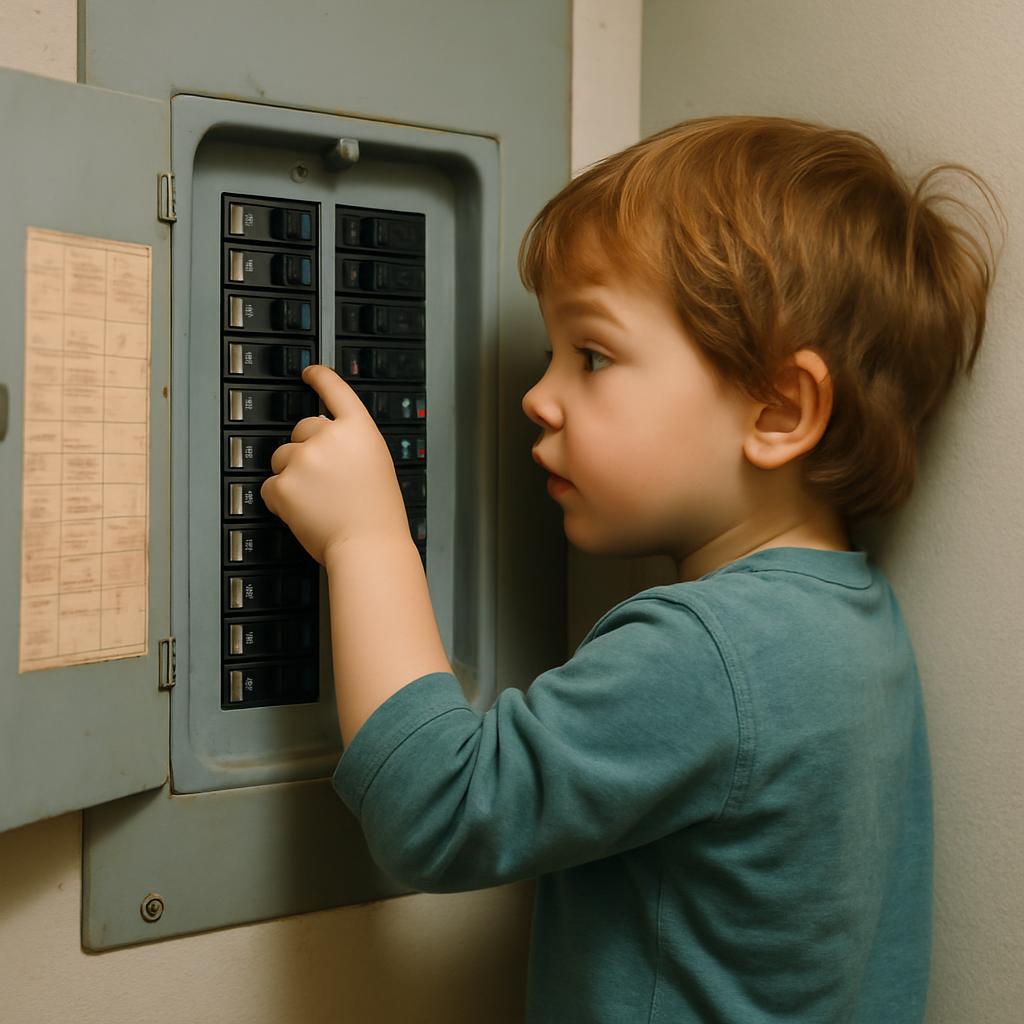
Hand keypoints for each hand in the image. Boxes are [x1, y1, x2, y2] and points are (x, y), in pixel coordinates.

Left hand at [260, 364, 410, 564]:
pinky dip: (280, 500)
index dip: (320, 377)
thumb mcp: (376, 465)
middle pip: (301, 430)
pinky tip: (303, 512)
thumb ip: (350, 446)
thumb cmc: (377, 515)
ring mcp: (303, 459)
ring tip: (316, 500)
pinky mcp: (283, 484)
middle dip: (305, 450)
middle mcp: (329, 437)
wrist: (368, 546)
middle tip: (323, 480)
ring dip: (291, 474)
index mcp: (359, 430)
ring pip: (282, 457)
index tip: (310, 372)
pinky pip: (270, 486)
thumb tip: (323, 445)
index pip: (335, 391)